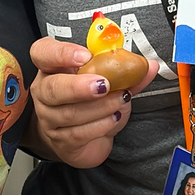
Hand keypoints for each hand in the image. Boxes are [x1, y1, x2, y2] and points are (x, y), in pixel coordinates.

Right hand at [27, 34, 134, 167]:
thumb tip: (150, 66)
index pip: (43, 53)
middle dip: (79, 86)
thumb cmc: (91, 103)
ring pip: (69, 113)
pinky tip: (114, 118)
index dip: (61, 53)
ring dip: (100, 107)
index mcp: (53, 68)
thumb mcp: (109, 82)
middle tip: (104, 85)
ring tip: (121, 101)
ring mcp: (49, 118)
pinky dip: (100, 125)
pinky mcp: (60, 141)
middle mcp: (45, 91)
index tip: (85, 56)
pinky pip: (78, 134)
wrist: (82, 139)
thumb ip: (128, 73)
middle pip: (52, 88)